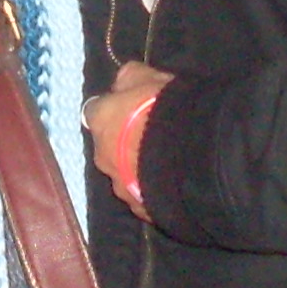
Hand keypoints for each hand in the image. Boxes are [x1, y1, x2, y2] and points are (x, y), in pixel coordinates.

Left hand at [84, 61, 171, 206]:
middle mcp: (102, 157)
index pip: (97, 113)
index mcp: (100, 121)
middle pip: (110, 148)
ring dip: (139, 169)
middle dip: (126, 144)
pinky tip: (174, 183)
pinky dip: (154, 190)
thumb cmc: (165, 108)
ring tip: (168, 163)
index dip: (114, 112)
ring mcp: (121, 187)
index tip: (132, 110)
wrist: (188, 156)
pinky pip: (144, 198)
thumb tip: (122, 79)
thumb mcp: (148, 77)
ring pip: (126, 175)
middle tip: (154, 137)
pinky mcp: (141, 210)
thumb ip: (129, 78)